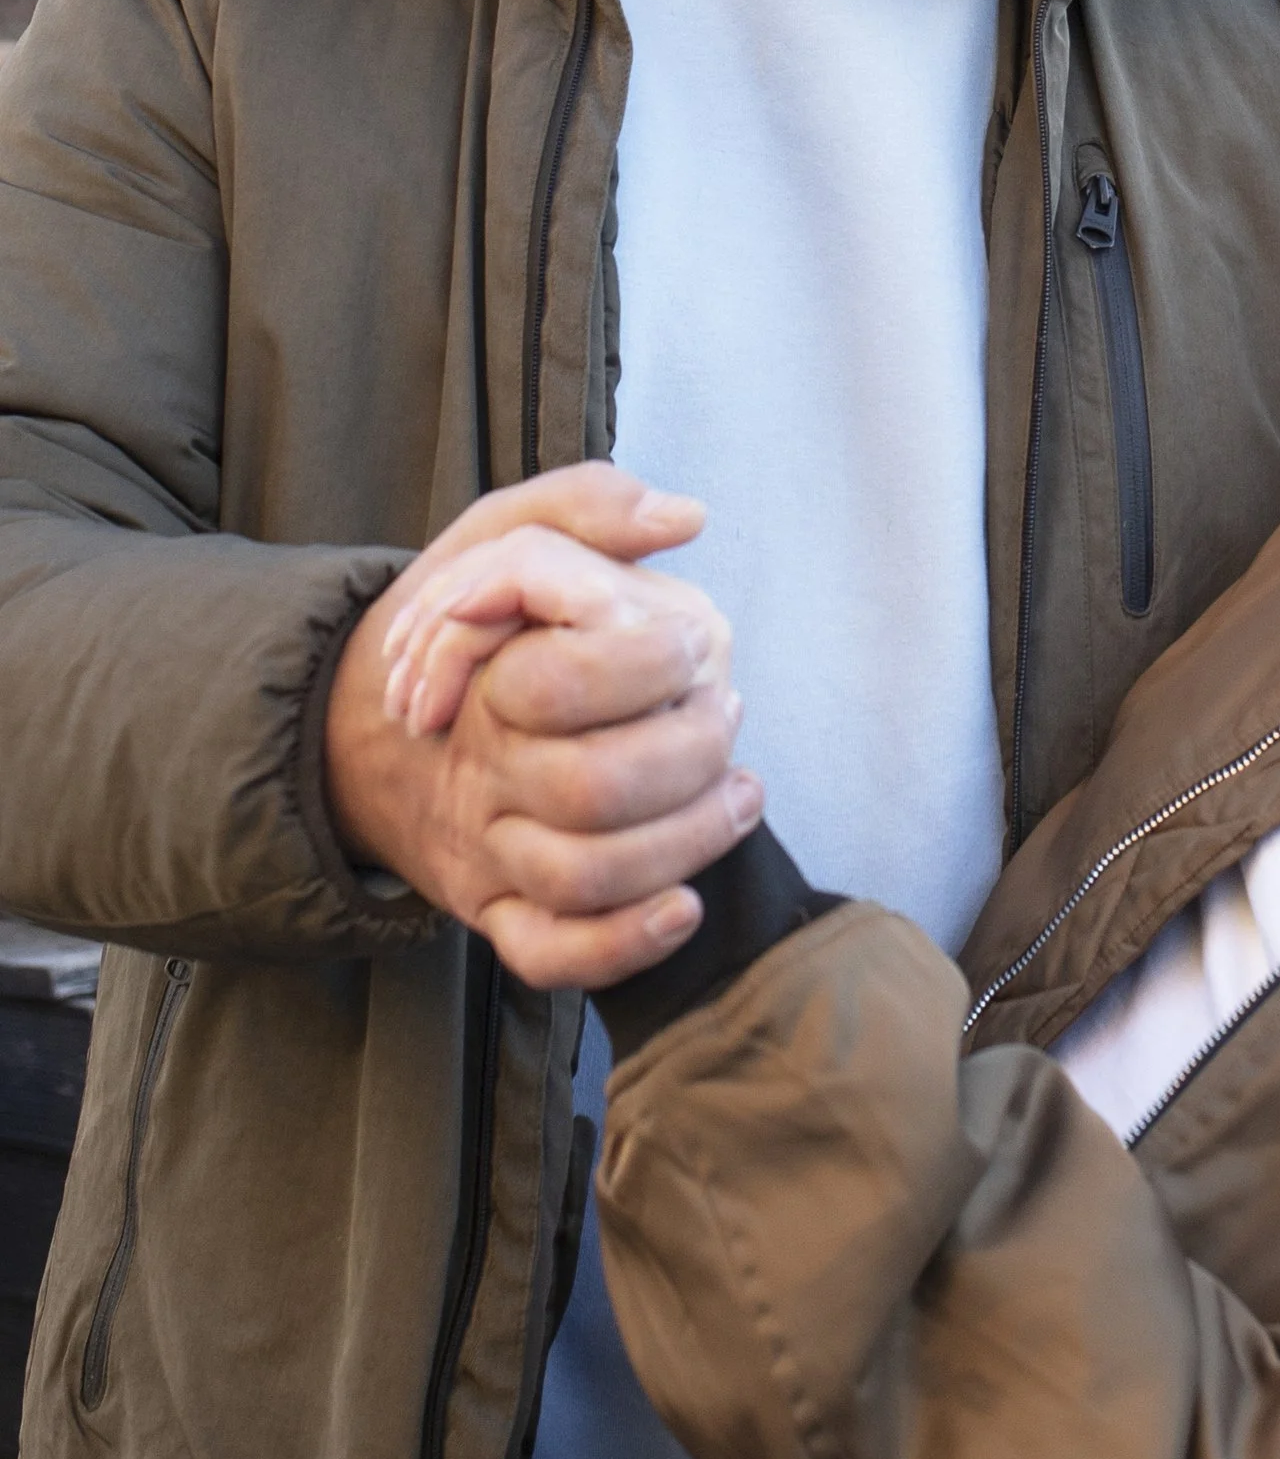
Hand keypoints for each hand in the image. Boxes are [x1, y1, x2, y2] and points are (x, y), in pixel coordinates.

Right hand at [324, 465, 760, 989]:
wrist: (361, 731)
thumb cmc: (466, 626)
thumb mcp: (500, 535)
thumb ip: (589, 504)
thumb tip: (683, 516)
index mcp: (487, 677)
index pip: (570, 681)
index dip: (653, 662)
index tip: (691, 645)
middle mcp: (482, 770)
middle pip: (594, 789)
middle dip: (692, 755)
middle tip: (727, 716)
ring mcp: (484, 848)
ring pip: (586, 877)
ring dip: (688, 841)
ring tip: (740, 791)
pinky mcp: (492, 910)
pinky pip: (549, 955)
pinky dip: (624, 942)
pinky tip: (684, 903)